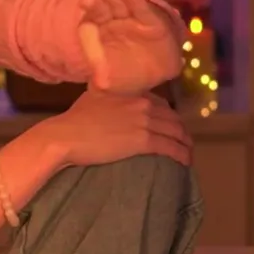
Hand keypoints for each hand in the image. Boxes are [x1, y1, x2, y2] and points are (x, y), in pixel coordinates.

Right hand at [31, 89, 192, 169]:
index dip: (169, 115)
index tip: (171, 124)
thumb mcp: (92, 97)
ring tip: (188, 152)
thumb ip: (106, 93)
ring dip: (185, 143)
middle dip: (181, 129)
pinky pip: (170, 147)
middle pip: (171, 117)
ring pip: (175, 132)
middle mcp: (140, 103)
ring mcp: (143, 121)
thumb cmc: (73, 120)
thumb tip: (106, 93)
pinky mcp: (143, 140)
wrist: (65, 136)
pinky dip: (182, 154)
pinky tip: (186, 161)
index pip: (159, 102)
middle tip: (184, 140)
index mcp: (130, 92)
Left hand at [78, 0, 182, 93]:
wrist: (149, 79)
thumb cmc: (123, 77)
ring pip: (122, 4)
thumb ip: (102, 76)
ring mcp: (132, 21)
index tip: (85, 1)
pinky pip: (143, 11)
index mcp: (99, 33)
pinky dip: (135, 0)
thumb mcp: (110, 81)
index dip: (89, 9)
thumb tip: (97, 81)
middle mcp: (114, 23)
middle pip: (106, 6)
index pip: (92, 18)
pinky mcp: (151, 24)